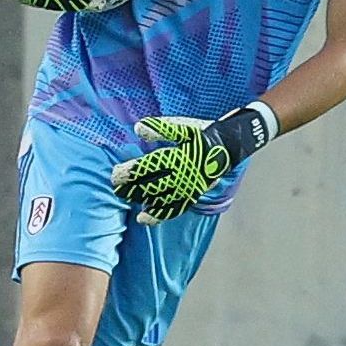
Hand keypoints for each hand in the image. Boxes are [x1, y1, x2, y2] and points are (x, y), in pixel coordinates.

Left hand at [108, 106, 275, 223]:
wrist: (230, 146)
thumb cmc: (204, 133)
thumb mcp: (183, 127)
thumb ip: (160, 128)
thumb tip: (137, 128)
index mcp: (177, 156)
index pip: (148, 167)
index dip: (130, 172)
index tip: (115, 174)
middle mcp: (182, 175)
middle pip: (151, 185)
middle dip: (131, 187)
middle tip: (115, 187)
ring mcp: (187, 188)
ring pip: (160, 199)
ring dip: (141, 200)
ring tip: (126, 199)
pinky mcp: (192, 195)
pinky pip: (174, 208)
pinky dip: (158, 215)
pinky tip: (144, 218)